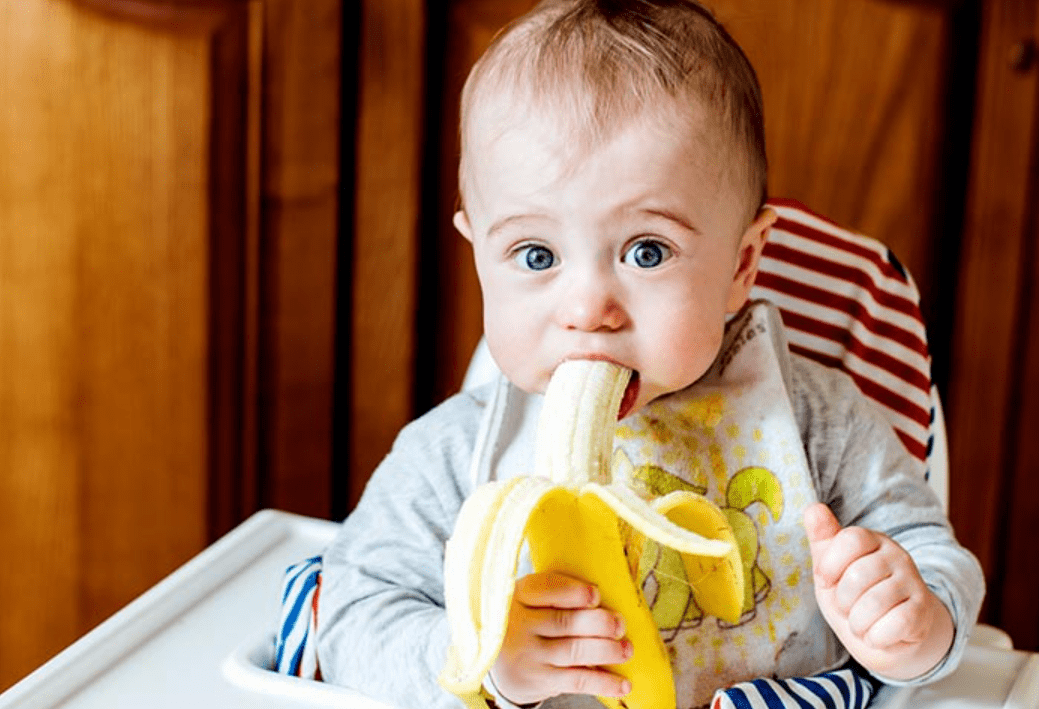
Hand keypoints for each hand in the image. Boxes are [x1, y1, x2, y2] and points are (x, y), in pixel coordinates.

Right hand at [490, 571, 632, 705]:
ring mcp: (529, 654)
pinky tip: (623, 683)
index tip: (596, 595)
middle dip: (598, 623)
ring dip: (606, 651)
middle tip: (620, 624)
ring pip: (574, 651)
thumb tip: (605, 596)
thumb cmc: (529, 620)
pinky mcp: (539, 680)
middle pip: (564, 621)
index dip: (572, 592)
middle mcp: (519, 624)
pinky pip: (576, 680)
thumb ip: (558, 592)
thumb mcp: (530, 599)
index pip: (545, 589)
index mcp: (519, 595)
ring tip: (626, 650)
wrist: (499, 660)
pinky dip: (603, 682)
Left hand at [804, 503, 953, 679]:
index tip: (826, 580)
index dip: (830, 564)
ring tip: (861, 622)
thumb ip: (822, 539)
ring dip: (858, 623)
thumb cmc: (852, 595)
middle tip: (848, 607)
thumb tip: (813, 508)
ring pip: (874, 603)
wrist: (884, 634)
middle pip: (858, 575)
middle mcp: (897, 556)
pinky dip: (876, 637)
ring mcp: (913, 582)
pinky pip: (894, 625)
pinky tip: (877, 634)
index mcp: (872, 540)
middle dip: (843, 600)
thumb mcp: (831, 567)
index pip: (851, 539)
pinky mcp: (923, 612)